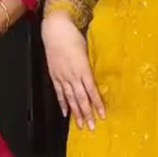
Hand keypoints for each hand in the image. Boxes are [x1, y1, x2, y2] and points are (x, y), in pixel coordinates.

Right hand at [42, 12, 104, 129]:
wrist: (55, 30)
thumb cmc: (74, 36)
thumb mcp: (87, 50)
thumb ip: (92, 65)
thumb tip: (99, 78)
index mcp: (83, 68)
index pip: (92, 90)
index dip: (98, 104)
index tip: (103, 115)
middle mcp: (72, 75)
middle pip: (81, 98)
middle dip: (87, 113)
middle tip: (92, 127)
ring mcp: (62, 76)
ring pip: (70, 98)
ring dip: (76, 113)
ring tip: (81, 125)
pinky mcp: (54, 75)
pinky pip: (59, 92)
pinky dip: (63, 103)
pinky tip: (66, 113)